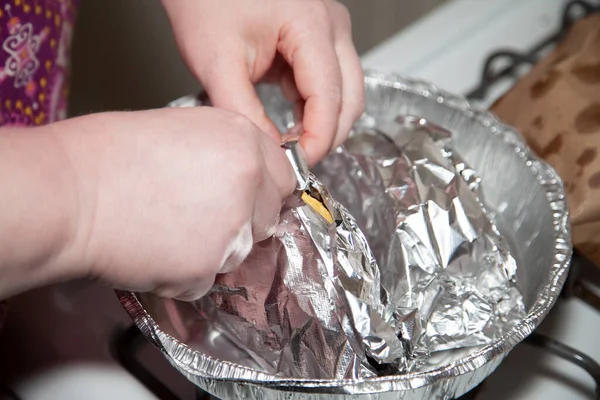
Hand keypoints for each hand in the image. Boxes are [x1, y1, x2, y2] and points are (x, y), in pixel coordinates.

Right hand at [0, 108, 294, 300]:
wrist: (70, 192)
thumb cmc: (109, 155)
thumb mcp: (185, 131)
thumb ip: (228, 154)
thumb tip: (245, 180)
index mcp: (244, 139)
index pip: (283, 177)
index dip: (262, 190)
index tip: (246, 196)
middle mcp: (250, 181)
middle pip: (269, 217)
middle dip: (244, 221)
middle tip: (200, 214)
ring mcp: (233, 227)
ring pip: (242, 251)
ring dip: (214, 249)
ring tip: (168, 229)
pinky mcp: (208, 268)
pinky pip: (208, 278)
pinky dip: (186, 273)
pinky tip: (156, 249)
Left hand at [161, 0, 364, 165]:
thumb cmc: (206, 2)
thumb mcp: (218, 63)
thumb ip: (244, 113)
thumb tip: (270, 152)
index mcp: (312, 25)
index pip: (329, 97)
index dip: (318, 139)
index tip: (297, 165)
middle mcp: (331, 26)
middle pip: (350, 98)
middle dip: (327, 135)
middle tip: (295, 160)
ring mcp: (329, 32)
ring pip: (345, 94)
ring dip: (323, 124)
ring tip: (290, 145)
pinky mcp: (318, 41)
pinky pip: (328, 85)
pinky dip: (313, 110)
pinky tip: (291, 124)